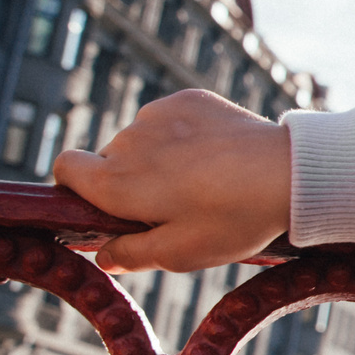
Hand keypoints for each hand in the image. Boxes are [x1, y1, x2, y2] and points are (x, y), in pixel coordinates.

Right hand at [52, 91, 291, 272]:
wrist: (290, 173)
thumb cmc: (234, 219)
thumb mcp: (180, 254)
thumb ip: (130, 254)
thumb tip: (103, 254)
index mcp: (115, 182)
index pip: (64, 168)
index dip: (76, 187)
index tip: (104, 204)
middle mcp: (128, 141)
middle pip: (109, 159)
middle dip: (129, 180)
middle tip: (173, 204)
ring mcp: (158, 114)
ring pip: (142, 139)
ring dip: (158, 157)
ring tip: (203, 180)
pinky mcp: (188, 99)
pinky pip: (169, 119)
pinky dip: (182, 135)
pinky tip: (216, 154)